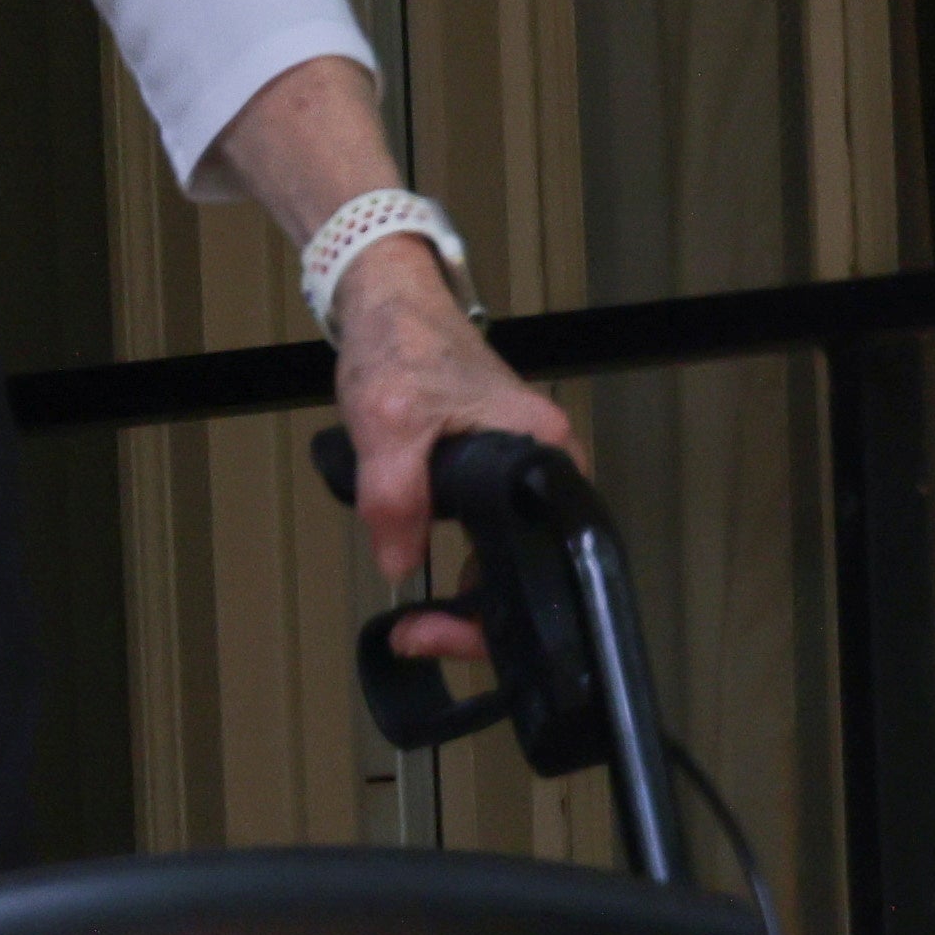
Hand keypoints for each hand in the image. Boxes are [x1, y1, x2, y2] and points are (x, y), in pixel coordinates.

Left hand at [329, 246, 577, 663]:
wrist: (389, 299)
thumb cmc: (403, 344)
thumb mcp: (388, 422)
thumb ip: (395, 496)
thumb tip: (400, 565)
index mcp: (542, 451)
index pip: (542, 560)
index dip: (492, 613)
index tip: (436, 629)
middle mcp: (546, 462)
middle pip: (531, 568)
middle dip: (477, 616)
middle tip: (418, 634)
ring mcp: (522, 466)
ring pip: (509, 554)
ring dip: (466, 591)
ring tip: (418, 618)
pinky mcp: (497, 467)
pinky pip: (490, 531)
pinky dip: (459, 558)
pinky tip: (425, 569)